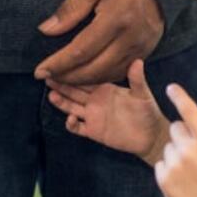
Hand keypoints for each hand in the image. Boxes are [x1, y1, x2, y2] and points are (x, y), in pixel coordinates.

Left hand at [34, 0, 163, 84]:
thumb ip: (70, 8)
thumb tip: (46, 30)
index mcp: (115, 20)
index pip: (81, 50)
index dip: (59, 63)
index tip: (40, 71)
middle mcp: (129, 39)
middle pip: (94, 69)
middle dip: (68, 77)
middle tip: (48, 77)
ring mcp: (140, 48)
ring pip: (108, 75)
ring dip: (83, 81)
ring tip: (63, 78)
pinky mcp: (146, 51)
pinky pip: (121, 72)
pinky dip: (101, 77)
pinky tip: (87, 75)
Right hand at [46, 59, 169, 163]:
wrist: (150, 135)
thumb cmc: (147, 111)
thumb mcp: (142, 94)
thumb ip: (137, 79)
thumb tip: (138, 60)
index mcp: (104, 88)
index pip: (85, 78)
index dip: (72, 73)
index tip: (59, 65)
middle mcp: (95, 100)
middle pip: (73, 91)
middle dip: (60, 85)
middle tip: (47, 78)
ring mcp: (93, 116)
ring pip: (72, 107)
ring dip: (61, 102)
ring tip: (51, 95)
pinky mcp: (94, 131)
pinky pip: (78, 128)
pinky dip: (72, 124)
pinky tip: (70, 118)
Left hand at [155, 86, 196, 196]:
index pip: (189, 111)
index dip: (179, 96)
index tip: (171, 87)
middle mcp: (187, 153)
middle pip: (176, 128)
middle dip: (186, 135)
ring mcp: (174, 168)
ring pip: (168, 147)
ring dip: (177, 153)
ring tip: (195, 170)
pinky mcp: (164, 182)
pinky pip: (160, 164)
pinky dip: (169, 169)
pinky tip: (185, 180)